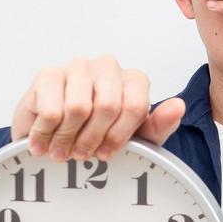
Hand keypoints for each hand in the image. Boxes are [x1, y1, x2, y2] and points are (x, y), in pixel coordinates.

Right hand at [11, 56, 185, 160]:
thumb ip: (159, 126)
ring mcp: (77, 67)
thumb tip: (177, 106)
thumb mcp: (137, 140)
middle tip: (82, 154)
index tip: (106, 153)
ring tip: (63, 149)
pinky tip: (45, 140)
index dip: (118, 137)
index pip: (134, 106)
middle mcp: (107, 67)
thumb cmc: (100, 136)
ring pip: (78, 107)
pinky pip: (51, 109)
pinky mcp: (48, 75)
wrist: (57, 138)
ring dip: (68, 138)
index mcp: (133, 81)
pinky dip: (46, 133)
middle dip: (93, 139)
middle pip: (107, 106)